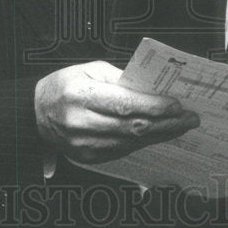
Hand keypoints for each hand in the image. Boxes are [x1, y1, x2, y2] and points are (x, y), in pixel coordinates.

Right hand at [34, 61, 199, 163]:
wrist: (38, 112)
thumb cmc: (66, 86)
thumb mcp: (90, 70)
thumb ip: (121, 79)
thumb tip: (153, 89)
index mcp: (81, 96)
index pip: (124, 104)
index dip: (154, 106)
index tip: (177, 104)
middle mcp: (81, 123)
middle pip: (132, 127)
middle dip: (166, 123)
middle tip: (190, 118)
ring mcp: (84, 145)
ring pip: (131, 142)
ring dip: (160, 135)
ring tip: (180, 126)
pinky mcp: (88, 158)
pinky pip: (123, 151)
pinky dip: (144, 142)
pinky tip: (159, 134)